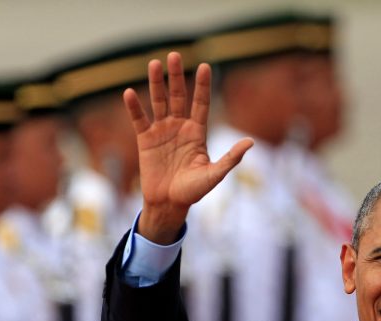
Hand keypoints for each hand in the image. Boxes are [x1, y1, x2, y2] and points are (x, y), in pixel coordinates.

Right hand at [123, 51, 252, 244]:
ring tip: (154, 64)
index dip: (202, 86)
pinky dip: (134, 107)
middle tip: (175, 55)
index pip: (201, 103)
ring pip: (159, 102)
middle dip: (177, 76)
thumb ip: (230, 159)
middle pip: (179, 96)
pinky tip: (130, 93)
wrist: (168, 204)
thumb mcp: (214, 175)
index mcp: (197, 132)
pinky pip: (139, 120)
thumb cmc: (193, 191)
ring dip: (156, 84)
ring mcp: (162, 131)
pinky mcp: (145, 140)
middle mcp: (180, 127)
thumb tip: (250, 142)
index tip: (205, 66)